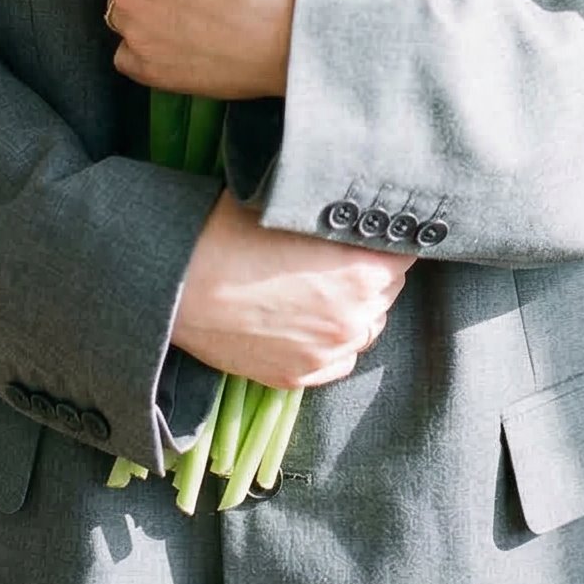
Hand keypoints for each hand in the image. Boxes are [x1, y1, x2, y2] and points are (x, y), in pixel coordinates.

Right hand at [170, 190, 414, 388]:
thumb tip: (356, 209)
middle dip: (370, 271)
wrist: (179, 283)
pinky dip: (330, 341)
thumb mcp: (292, 207)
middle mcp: (354, 317)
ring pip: (365, 327)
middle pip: (388, 290)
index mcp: (362, 270)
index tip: (372, 230)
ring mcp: (327, 352)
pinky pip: (337, 360)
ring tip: (319, 287)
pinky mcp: (297, 376)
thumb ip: (335, 215)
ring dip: (354, 309)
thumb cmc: (229, 232)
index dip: (387, 237)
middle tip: (338, 253)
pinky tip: (306, 319)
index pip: (404, 252)